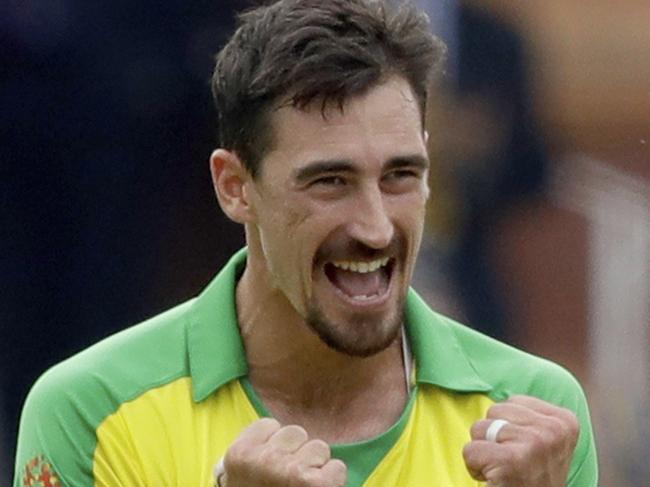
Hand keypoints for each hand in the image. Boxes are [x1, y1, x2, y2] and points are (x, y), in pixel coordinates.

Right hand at [215, 418, 346, 486]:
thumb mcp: (240, 480)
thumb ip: (253, 454)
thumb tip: (274, 434)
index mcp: (239, 455)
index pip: (270, 425)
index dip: (277, 445)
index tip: (273, 466)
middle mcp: (264, 459)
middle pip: (296, 432)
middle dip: (299, 453)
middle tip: (290, 481)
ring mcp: (290, 470)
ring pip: (319, 447)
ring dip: (317, 467)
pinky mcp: (317, 484)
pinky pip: (337, 467)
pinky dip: (333, 483)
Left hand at [463, 395, 579, 486]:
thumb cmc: (533, 477)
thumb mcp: (545, 442)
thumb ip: (529, 415)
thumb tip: (495, 369)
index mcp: (565, 421)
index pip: (512, 401)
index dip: (509, 427)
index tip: (525, 452)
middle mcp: (554, 430)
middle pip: (494, 410)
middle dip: (493, 438)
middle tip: (513, 464)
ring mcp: (535, 444)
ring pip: (479, 429)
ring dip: (483, 453)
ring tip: (504, 471)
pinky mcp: (512, 461)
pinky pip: (470, 450)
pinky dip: (474, 467)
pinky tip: (495, 479)